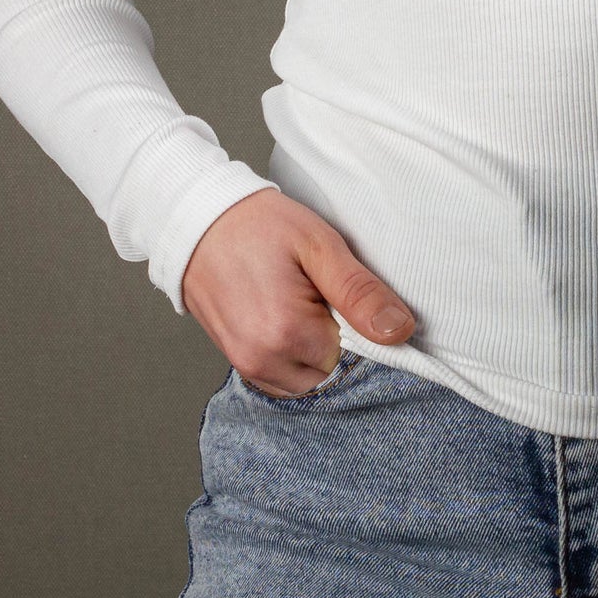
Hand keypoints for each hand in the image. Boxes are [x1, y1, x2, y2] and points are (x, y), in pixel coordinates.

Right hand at [180, 190, 414, 397]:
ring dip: (314, 351)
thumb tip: (399, 331)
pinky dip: (294, 355)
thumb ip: (360, 293)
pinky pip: (283, 377)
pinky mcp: (238, 361)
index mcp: (287, 333)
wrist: (198, 218)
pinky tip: (286, 317)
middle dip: (336, 341)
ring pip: (308, 379)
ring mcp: (246, 365)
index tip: (341, 295)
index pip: (356, 356)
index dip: (359, 327)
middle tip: (318, 295)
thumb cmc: (259, 225)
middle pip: (331, 372)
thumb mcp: (319, 246)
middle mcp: (263, 360)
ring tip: (299, 303)